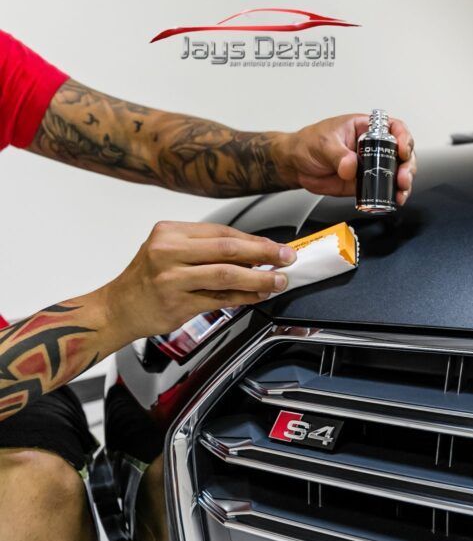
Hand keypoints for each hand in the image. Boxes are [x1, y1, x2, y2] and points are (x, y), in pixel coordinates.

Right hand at [100, 221, 296, 341]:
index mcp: (169, 233)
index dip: (254, 239)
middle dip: (264, 253)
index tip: (276, 246)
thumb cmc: (147, 279)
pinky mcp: (177, 303)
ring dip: (259, 278)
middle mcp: (168, 252)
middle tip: (287, 258)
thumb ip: (207, 250)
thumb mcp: (169, 252)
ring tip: (278, 280)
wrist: (116, 308)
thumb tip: (253, 251)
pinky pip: (219, 299)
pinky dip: (244, 297)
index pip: (222, 231)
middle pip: (227, 249)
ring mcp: (172, 279)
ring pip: (227, 274)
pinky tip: (258, 295)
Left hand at [277, 113, 416, 203]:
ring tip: (400, 192)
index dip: (403, 138)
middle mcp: (372, 146)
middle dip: (407, 166)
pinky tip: (394, 200)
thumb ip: (337, 154)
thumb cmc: (307, 144)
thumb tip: (350, 166)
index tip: (401, 150)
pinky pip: (385, 188)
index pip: (393, 127)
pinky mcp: (366, 183)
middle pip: (402, 152)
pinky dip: (392, 195)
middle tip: (402, 177)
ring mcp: (371, 165)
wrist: (296, 165)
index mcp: (365, 128)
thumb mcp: (322, 143)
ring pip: (397, 171)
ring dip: (403, 183)